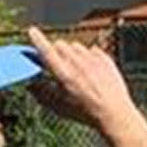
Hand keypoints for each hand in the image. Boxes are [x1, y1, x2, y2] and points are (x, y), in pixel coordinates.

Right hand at [25, 27, 140, 133]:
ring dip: (72, 53)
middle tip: (57, 63)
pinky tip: (90, 69)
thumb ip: (41, 93)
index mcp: (64, 74)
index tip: (33, 31)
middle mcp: (78, 64)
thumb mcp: (59, 107)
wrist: (116, 115)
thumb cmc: (86, 113)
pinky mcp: (106, 61)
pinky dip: (88, 56)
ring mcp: (94, 61)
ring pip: (76, 46)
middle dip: (55, 51)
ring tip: (75, 68)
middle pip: (60, 44)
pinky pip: (92, 50)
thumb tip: (30, 83)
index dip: (38, 39)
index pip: (46, 50)